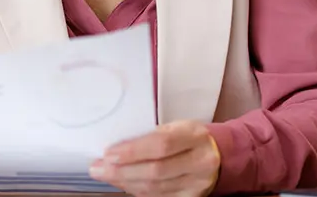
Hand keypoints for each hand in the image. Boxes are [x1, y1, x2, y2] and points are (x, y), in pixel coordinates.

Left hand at [89, 120, 220, 196]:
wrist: (218, 155)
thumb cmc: (188, 137)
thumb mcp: (177, 126)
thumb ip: (151, 135)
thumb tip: (115, 147)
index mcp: (195, 136)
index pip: (161, 144)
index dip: (132, 150)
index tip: (108, 153)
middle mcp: (200, 162)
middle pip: (156, 171)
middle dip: (122, 171)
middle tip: (98, 168)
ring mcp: (197, 184)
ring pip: (155, 188)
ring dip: (125, 183)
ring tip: (105, 175)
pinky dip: (137, 192)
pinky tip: (123, 184)